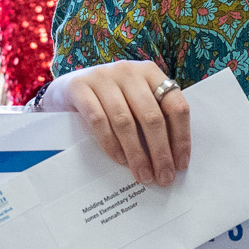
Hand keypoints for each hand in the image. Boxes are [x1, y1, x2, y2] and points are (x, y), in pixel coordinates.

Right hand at [42, 62, 191, 185]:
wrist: (68, 88)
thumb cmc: (110, 100)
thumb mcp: (135, 100)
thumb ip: (153, 118)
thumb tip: (172, 160)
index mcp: (151, 73)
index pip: (175, 105)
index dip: (181, 137)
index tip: (181, 164)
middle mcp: (129, 71)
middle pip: (152, 116)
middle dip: (160, 151)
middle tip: (163, 177)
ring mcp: (103, 77)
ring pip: (125, 121)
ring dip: (137, 154)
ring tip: (143, 175)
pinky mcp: (79, 87)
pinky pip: (98, 120)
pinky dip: (111, 144)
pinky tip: (120, 160)